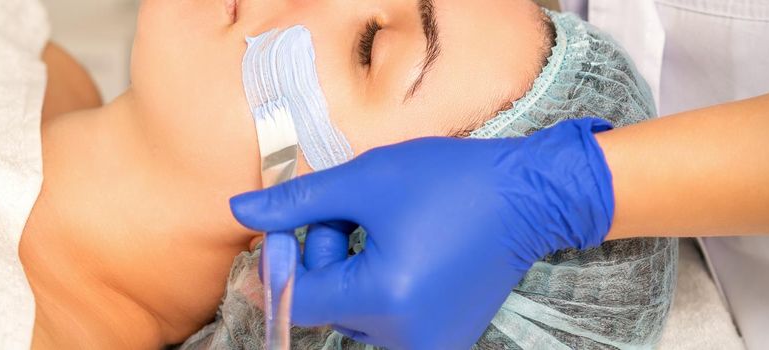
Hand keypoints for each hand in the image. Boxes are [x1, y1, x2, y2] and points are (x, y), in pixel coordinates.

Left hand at [231, 118, 615, 348]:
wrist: (529, 196)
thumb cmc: (452, 181)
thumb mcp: (366, 180)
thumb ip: (298, 202)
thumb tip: (239, 212)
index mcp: (384, 300)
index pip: (299, 298)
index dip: (281, 259)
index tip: (282, 224)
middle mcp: (406, 337)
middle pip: (328, 304)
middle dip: (324, 255)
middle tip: (346, 209)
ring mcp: (428, 343)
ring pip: (355, 311)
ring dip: (350, 269)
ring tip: (378, 223)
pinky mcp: (443, 339)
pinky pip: (386, 317)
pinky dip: (379, 284)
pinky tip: (400, 245)